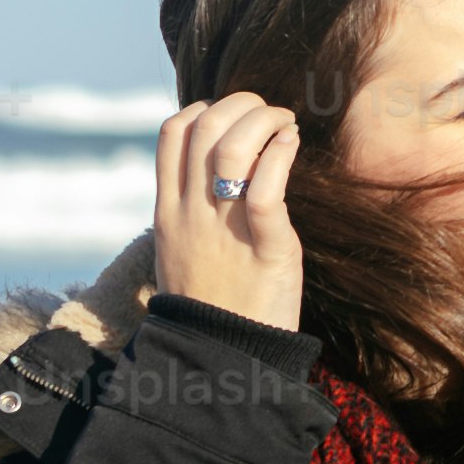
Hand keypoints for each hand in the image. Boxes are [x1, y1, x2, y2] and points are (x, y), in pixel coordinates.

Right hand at [152, 95, 306, 330]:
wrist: (224, 358)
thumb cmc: (214, 303)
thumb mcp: (185, 249)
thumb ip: (193, 209)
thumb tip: (217, 171)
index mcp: (170, 210)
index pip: (173, 132)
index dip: (204, 109)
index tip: (234, 119)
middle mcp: (191, 212)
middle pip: (204, 126)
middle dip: (242, 105)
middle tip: (272, 116)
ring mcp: (224, 228)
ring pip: (230, 145)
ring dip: (265, 121)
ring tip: (287, 127)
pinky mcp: (266, 246)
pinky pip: (266, 187)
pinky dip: (281, 153)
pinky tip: (293, 145)